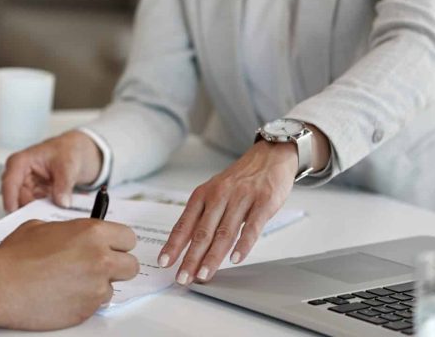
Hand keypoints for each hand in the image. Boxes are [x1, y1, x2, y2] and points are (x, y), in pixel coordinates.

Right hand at [0, 219, 138, 329]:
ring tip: (70, 281)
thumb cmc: (14, 256)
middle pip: (131, 266)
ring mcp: (95, 287)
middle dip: (116, 266)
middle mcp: (99, 259)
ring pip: (113, 287)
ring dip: (97, 285)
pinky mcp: (87, 310)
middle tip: (97, 266)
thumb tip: (76, 234)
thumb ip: (69, 230)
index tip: (110, 247)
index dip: (118, 244)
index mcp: (92, 233)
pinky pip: (96, 305)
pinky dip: (84, 301)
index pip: (128, 238)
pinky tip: (63, 294)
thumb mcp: (41, 227)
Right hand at [1, 130, 103, 210]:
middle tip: (44, 217)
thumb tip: (61, 202)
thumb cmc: (67, 150)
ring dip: (38, 212)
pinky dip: (44, 211)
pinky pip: (35, 208)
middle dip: (29, 210)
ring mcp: (26, 186)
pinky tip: (55, 209)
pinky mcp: (35, 194)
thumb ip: (64, 185)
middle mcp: (19, 175)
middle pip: (16, 198)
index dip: (10, 199)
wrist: (77, 152)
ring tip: (53, 212)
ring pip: (25, 205)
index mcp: (21, 162)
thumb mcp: (68, 165)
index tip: (17, 214)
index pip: (10, 182)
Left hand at [159, 140, 295, 284]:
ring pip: (224, 232)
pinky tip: (235, 259)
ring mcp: (241, 198)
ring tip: (204, 275)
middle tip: (183, 278)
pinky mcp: (263, 202)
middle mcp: (219, 195)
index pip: (184, 224)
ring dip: (213, 257)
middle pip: (202, 232)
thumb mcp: (215, 191)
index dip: (174, 245)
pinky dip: (243, 244)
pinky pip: (252, 227)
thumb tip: (186, 244)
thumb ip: (203, 215)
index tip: (164, 262)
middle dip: (190, 258)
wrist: (270, 156)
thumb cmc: (240, 179)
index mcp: (203, 194)